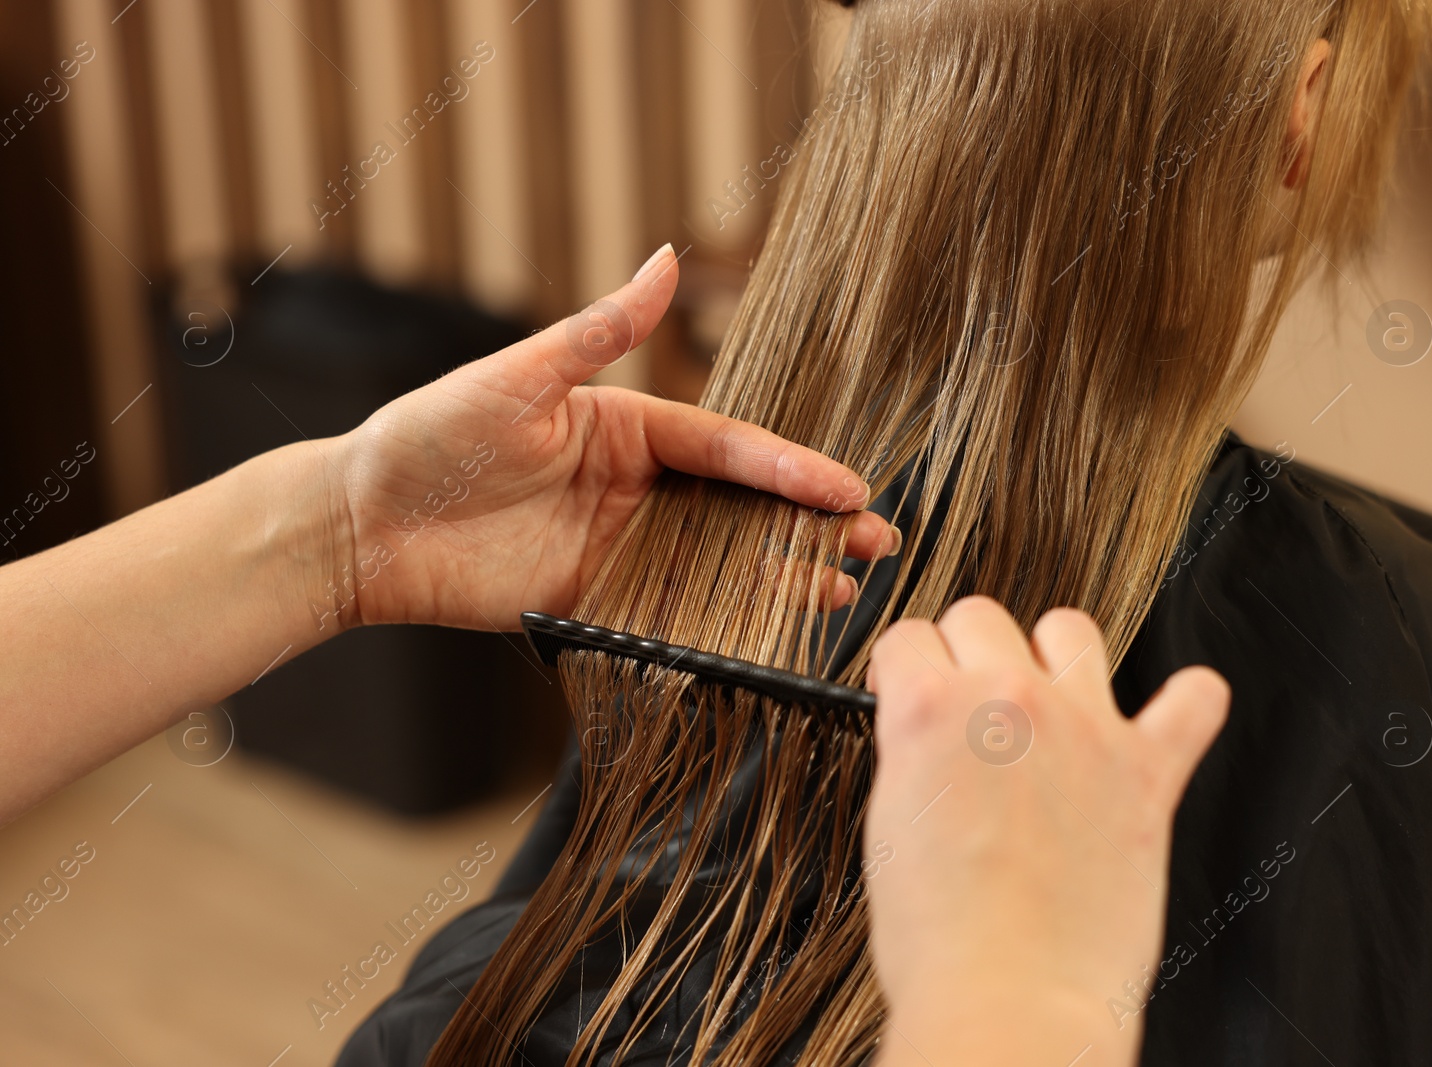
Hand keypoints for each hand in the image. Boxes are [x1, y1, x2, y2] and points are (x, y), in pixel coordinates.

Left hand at [322, 244, 895, 631]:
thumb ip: (599, 331)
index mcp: (629, 425)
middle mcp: (637, 485)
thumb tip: (668, 258)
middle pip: (740, 505)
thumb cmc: (429, 436)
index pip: (727, 446)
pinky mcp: (599, 596)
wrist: (362, 527)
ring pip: (720, 560)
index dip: (788, 468)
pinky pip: (673, 609)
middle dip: (810, 521)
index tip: (844, 488)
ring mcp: (622, 544)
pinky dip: (725, 618)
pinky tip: (772, 627)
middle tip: (874, 538)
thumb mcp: (517, 378)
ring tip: (844, 586)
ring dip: (782, 571)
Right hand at [864, 597, 1228, 1065]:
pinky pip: (1193, 701)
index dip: (906, 672)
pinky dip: (1188, 702)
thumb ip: (918, 753)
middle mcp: (1008, 699)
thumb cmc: (941, 940)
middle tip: (973, 709)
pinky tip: (1173, 712)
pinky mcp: (1147, 772)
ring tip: (1051, 700)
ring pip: (1072, 628)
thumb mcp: (891, 822)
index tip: (914, 696)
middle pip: (982, 616)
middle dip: (969, 654)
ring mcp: (1084, 728)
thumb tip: (936, 733)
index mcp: (927, 709)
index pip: (908, 638)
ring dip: (1056, 656)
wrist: (1010, 1001)